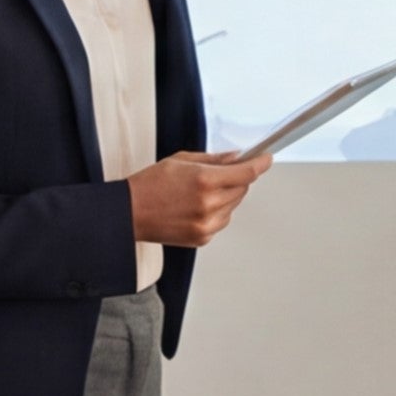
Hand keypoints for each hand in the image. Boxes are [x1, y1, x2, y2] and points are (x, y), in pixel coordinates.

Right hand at [127, 151, 270, 246]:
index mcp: (205, 181)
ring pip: (234, 205)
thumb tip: (236, 157)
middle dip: (237, 178)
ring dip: (227, 195)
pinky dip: (217, 211)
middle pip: (242, 188)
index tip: (266, 159)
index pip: (247, 173)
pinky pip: (222, 220)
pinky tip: (197, 206)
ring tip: (200, 191)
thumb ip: (214, 159)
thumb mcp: (182, 160)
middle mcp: (209, 204)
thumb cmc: (150, 185)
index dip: (261, 164)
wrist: (129, 213)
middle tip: (219, 173)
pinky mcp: (202, 238)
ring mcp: (207, 224)